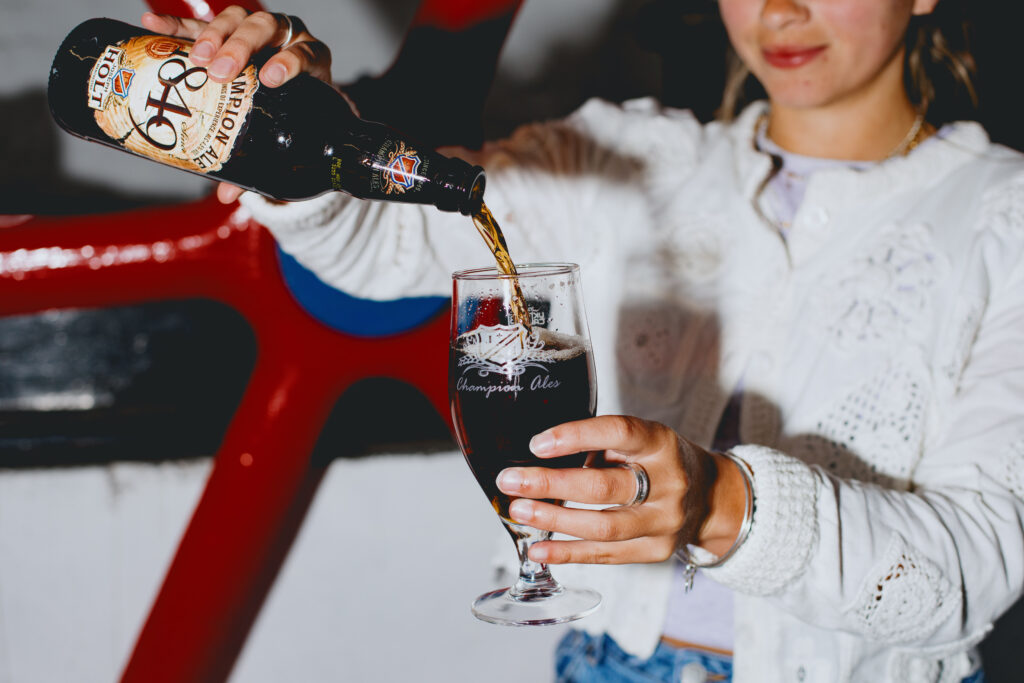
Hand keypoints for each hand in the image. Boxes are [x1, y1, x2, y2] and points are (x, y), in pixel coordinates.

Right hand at [141, 7, 332, 203]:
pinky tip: (152, 23)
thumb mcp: (285, 135)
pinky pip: (199, 22)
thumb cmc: (291, 117)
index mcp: (310, 62)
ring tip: (196, 58)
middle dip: (240, 48)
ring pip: (236, 18)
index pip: (304, 55)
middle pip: (264, 28)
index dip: (289, 63)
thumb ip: (260, 161)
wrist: (290, 95)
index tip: (271, 78)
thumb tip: (227, 194)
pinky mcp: (225, 30)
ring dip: (213, 35)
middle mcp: (285, 38)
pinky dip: (176, 23)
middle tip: (220, 72)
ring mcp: (255, 29)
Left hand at [495, 415, 745, 564]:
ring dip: (554, 521)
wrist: (708, 498)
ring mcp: (664, 521)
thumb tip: (536, 454)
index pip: (618, 433)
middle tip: (509, 481)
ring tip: (518, 511)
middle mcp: (667, 482)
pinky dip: (567, 553)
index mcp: (659, 443)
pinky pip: (606, 555)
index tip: (536, 444)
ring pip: (602, 527)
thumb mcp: (639, 440)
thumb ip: (599, 444)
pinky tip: (538, 550)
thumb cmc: (658, 461)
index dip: (576, 436)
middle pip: (604, 487)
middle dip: (550, 485)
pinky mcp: (655, 550)